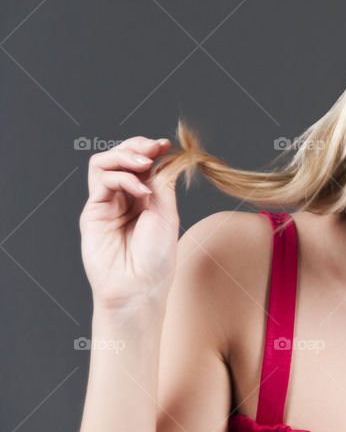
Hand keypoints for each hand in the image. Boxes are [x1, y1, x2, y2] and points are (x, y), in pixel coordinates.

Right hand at [78, 136, 179, 313]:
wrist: (140, 287)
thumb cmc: (156, 257)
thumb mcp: (168, 213)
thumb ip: (162, 184)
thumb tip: (163, 156)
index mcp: (144, 196)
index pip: (140, 162)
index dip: (150, 148)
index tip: (166, 144)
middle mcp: (122, 197)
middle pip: (119, 156)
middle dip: (137, 145)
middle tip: (154, 147)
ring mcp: (105, 203)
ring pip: (103, 163)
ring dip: (125, 155)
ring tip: (144, 163)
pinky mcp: (92, 212)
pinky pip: (102, 181)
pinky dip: (123, 177)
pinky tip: (141, 190)